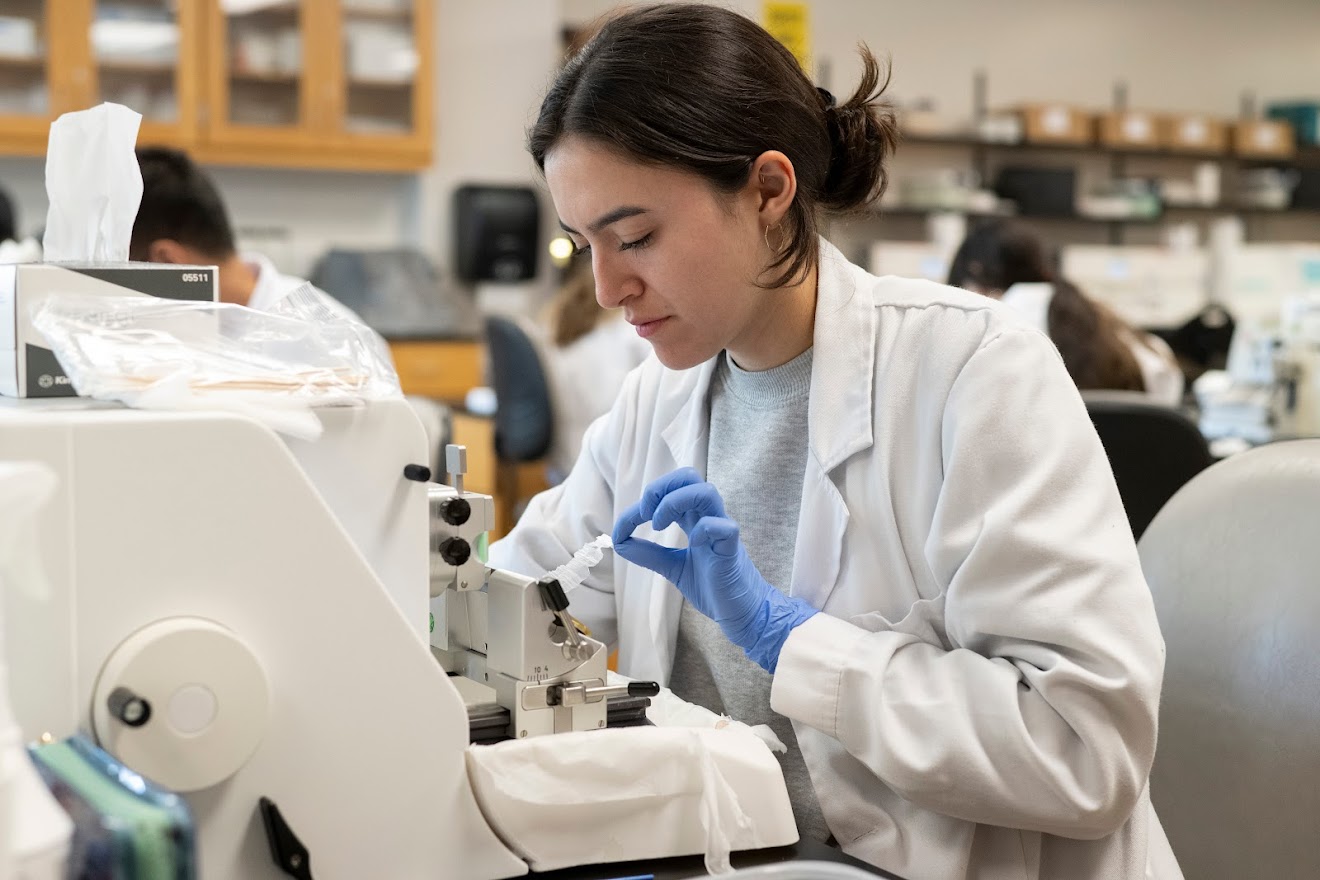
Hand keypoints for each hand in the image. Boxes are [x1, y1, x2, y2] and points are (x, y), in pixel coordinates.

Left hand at [612, 468, 816, 672]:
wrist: (739, 612)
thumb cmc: (711, 587)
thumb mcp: (671, 567)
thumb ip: (647, 554)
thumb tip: (618, 542)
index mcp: (694, 519)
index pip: (667, 493)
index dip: (639, 506)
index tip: (621, 529)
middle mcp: (707, 518)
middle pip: (689, 477)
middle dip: (661, 487)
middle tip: (646, 513)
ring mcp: (721, 530)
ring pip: (706, 491)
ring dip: (675, 501)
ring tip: (659, 524)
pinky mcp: (732, 549)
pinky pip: (725, 526)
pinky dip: (704, 529)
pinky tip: (693, 544)